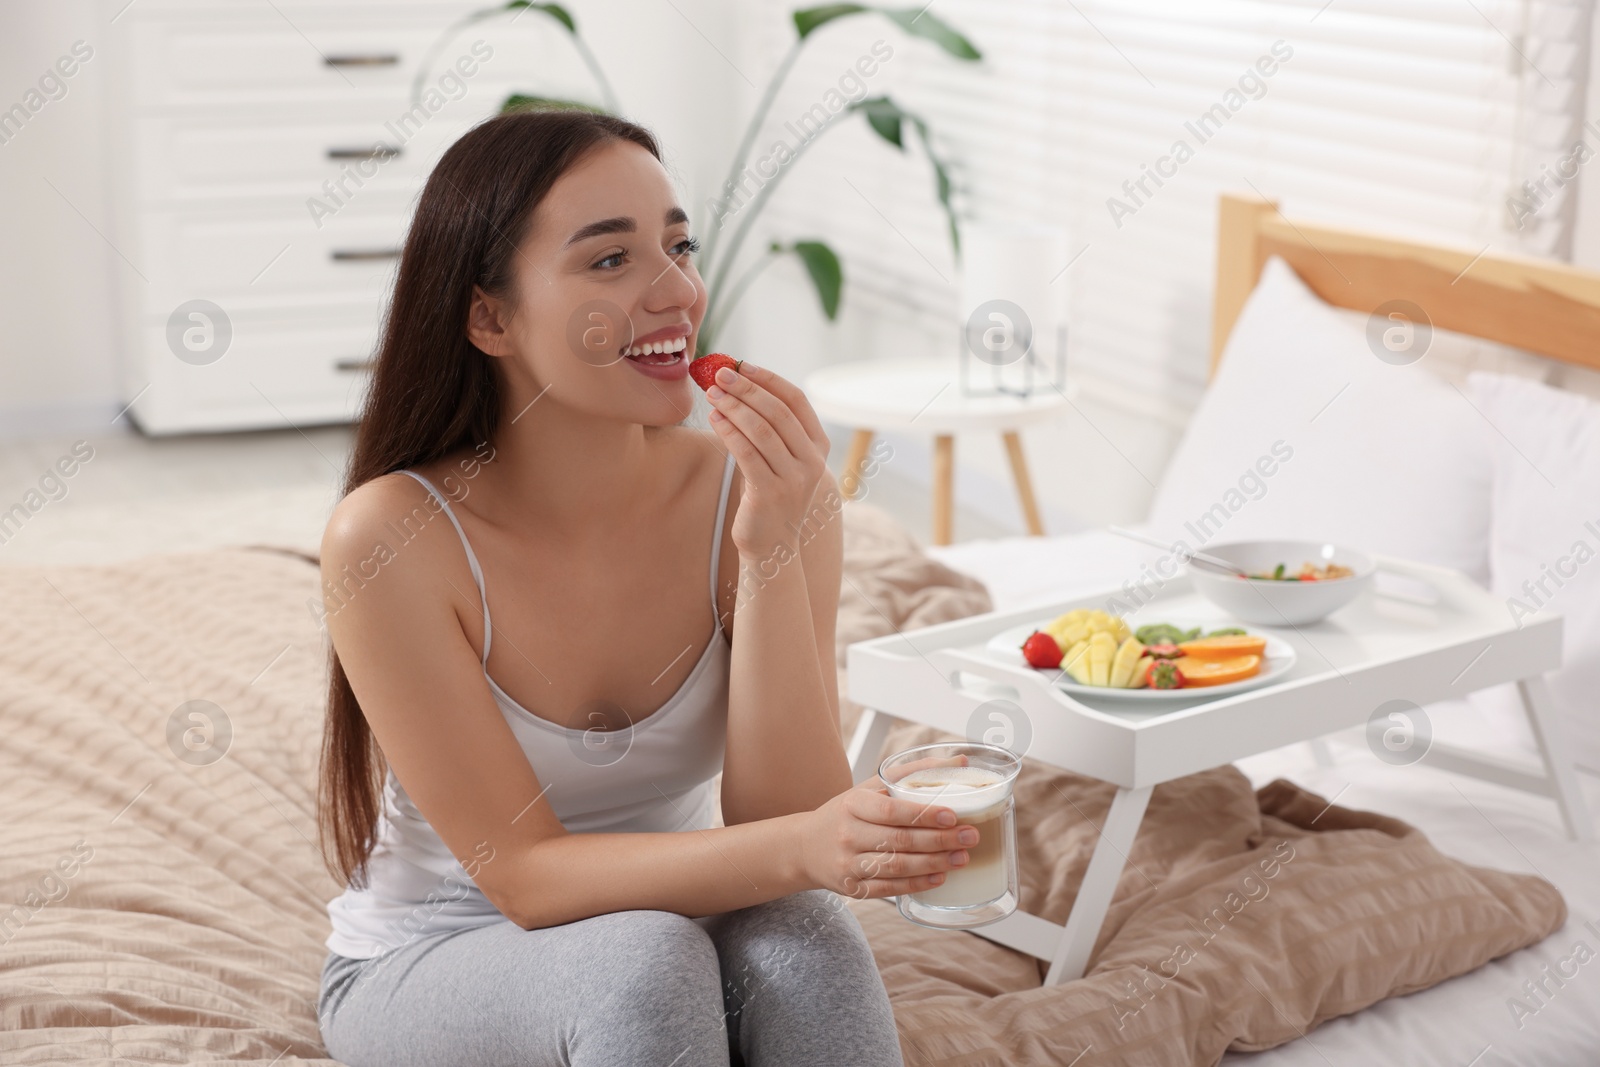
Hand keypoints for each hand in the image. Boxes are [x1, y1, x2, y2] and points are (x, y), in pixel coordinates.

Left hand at [704, 362, 829, 557]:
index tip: (742, 365)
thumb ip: (770, 428)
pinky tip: (714, 419)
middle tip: (720, 375)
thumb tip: (737, 385)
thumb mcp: (779, 459)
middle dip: (746, 389)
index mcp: (818, 447)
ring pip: (762, 430)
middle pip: (778, 412)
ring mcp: (794, 479)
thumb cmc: (769, 494)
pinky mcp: (771, 493)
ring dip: (734, 407)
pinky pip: (747, 453)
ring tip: (712, 394)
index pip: (797, 401)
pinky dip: (729, 431)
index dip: (769, 379)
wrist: (772, 545)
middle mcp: (812, 461)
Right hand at [796, 772, 978, 900]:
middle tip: (969, 837)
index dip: (923, 814)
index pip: (890, 810)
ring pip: (897, 867)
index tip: (953, 816)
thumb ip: (912, 773)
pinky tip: (939, 878)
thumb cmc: (847, 813)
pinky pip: (889, 888)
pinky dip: (917, 884)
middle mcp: (848, 834)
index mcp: (853, 804)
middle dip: (940, 840)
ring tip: (961, 858)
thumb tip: (960, 760)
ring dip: (934, 864)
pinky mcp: (852, 888)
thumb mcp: (870, 787)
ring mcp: (848, 864)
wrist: (805, 847)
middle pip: (899, 840)